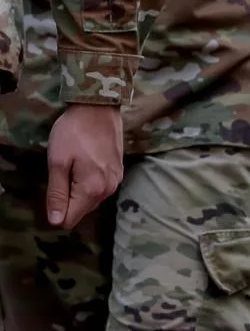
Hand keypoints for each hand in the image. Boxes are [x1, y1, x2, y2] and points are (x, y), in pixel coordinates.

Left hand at [45, 104, 124, 228]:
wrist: (99, 109)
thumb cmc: (73, 132)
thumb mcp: (57, 161)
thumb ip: (57, 192)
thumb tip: (55, 221)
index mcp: (92, 190)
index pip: (71, 218)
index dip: (55, 211)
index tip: (48, 192)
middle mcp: (108, 191)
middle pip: (82, 210)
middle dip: (67, 201)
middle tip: (57, 174)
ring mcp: (116, 182)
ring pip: (91, 200)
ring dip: (78, 192)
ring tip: (70, 169)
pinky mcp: (119, 174)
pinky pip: (100, 189)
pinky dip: (89, 185)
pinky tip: (83, 168)